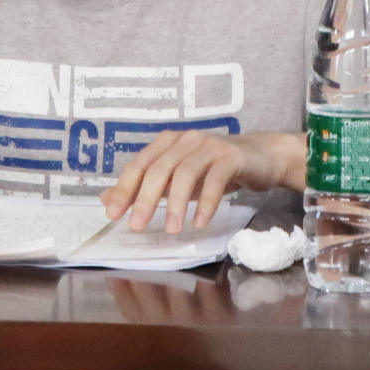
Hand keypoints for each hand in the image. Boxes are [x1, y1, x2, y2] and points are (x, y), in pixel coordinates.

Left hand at [99, 131, 300, 233]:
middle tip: (137, 227)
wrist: (262, 157)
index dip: (124, 188)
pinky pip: (215, 180)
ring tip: (172, 231)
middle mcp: (185, 139)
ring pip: (185, 173)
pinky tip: (200, 222)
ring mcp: (209, 145)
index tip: (113, 215)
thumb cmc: (215, 169)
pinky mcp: (231, 156)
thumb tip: (108, 200)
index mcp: (168, 142)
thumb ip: (146, 187)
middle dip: (146, 199)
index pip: (139, 164)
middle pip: (159, 168)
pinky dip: (206, 203)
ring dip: (176, 204)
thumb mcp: (177, 178)